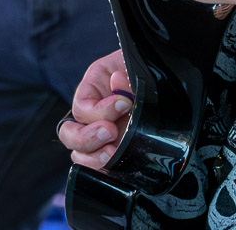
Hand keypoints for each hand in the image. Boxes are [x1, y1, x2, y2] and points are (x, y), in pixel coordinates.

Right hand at [58, 51, 133, 170]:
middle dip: (87, 138)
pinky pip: (102, 169)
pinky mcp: (118, 153)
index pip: (82, 108)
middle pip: (70, 135)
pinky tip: (119, 168)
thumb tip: (117, 84)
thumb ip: (126, 76)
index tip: (123, 103)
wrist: (165, 78)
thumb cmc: (145, 70)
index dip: (100, 110)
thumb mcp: (132, 66)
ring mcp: (102, 138)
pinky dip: (106, 171)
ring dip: (94, 158)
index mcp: (92, 91)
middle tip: (110, 132)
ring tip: (112, 154)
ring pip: (81, 156)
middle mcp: (92, 117)